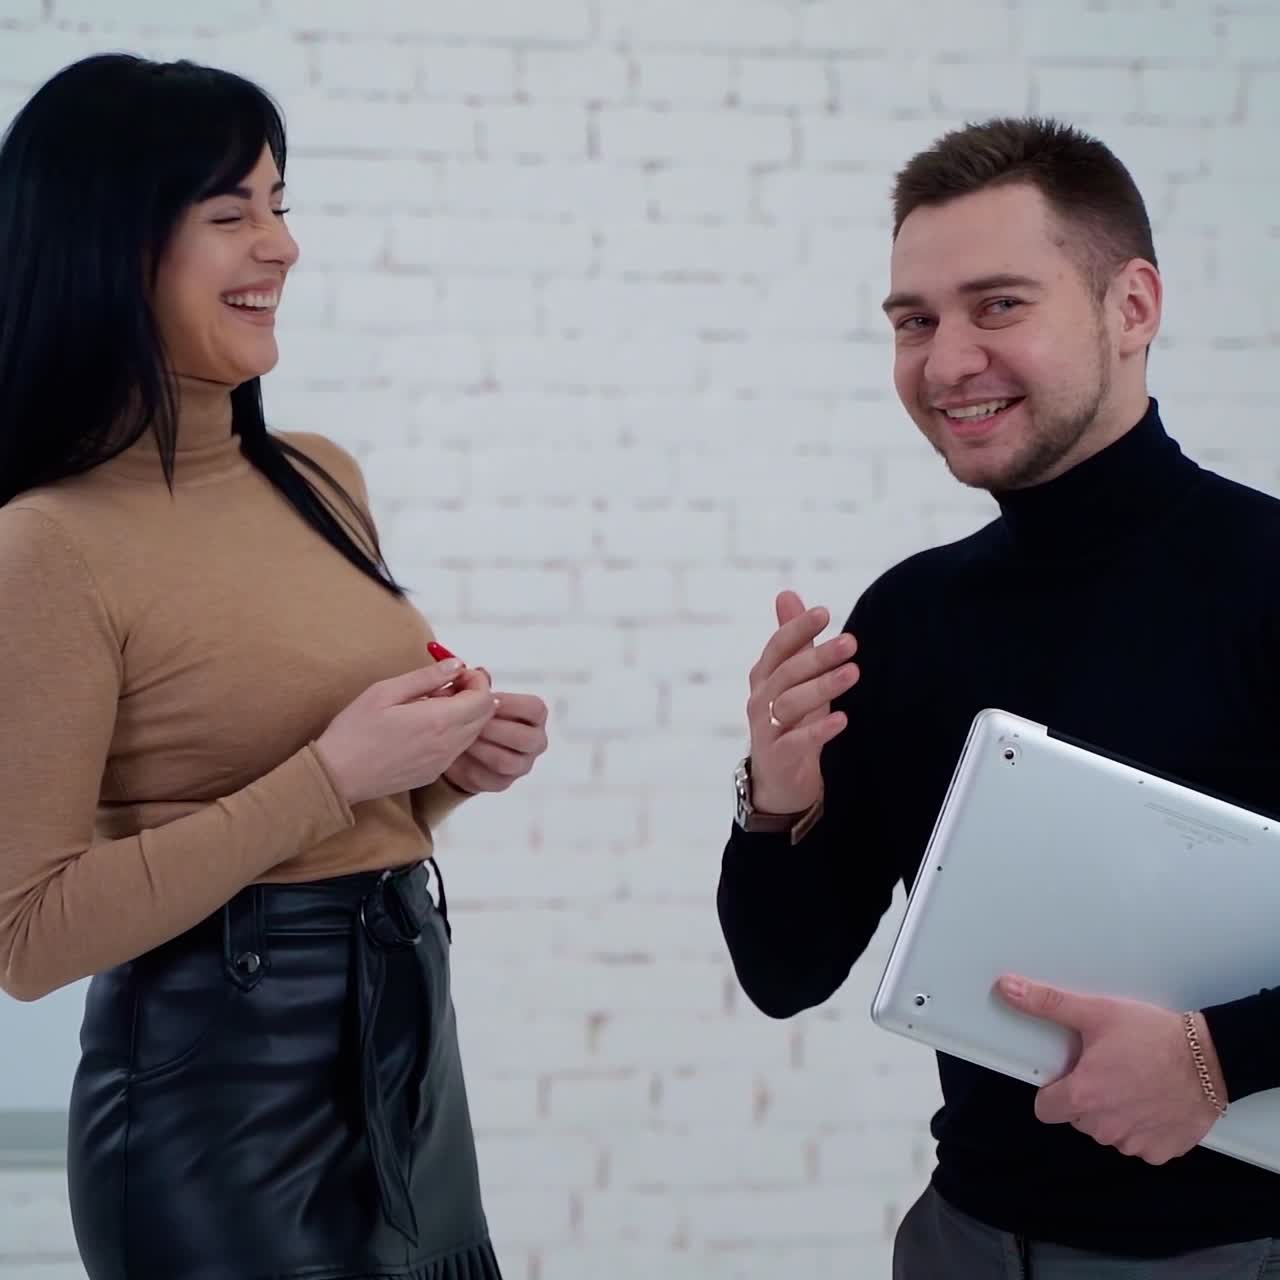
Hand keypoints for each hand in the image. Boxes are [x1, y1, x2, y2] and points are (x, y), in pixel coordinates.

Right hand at [315, 659, 496, 805]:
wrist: (337, 775)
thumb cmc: (355, 730)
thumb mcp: (386, 691)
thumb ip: (427, 677)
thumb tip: (456, 664)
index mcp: (438, 721)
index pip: (483, 697)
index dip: (475, 680)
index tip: (456, 672)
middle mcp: (448, 745)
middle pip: (484, 715)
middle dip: (474, 694)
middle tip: (448, 683)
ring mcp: (442, 762)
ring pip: (473, 733)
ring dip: (465, 713)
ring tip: (433, 702)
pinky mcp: (434, 773)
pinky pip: (458, 748)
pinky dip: (455, 731)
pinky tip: (427, 724)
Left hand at [444, 685, 548, 794]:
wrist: (462, 745)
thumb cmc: (475, 714)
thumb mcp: (476, 695)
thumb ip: (480, 683)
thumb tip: (479, 673)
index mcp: (534, 717)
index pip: (535, 709)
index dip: (512, 704)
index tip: (489, 699)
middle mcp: (534, 742)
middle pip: (524, 738)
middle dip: (494, 729)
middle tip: (470, 721)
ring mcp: (521, 765)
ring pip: (506, 761)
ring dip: (481, 748)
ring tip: (461, 737)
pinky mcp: (502, 783)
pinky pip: (490, 778)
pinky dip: (471, 767)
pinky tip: (457, 754)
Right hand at [744, 590, 858, 813]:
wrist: (777, 781)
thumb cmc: (790, 721)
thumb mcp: (792, 678)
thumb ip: (792, 639)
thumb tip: (786, 594)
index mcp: (764, 677)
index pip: (778, 647)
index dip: (798, 628)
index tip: (825, 613)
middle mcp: (760, 700)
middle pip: (786, 673)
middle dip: (817, 656)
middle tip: (850, 642)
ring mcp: (766, 729)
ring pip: (790, 704)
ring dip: (822, 687)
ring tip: (852, 673)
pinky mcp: (777, 757)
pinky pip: (796, 741)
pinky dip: (818, 730)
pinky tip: (841, 720)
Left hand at [996, 974, 1226, 1164]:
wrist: (1210, 1058)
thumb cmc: (1152, 1036)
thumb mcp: (1095, 1012)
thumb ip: (1048, 1003)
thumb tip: (1007, 988)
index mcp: (1083, 1097)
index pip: (1045, 1109)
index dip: (1053, 1090)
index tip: (1071, 1073)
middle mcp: (1105, 1128)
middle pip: (1078, 1118)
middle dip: (1087, 1097)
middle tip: (1109, 1069)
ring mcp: (1134, 1143)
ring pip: (1108, 1131)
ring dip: (1115, 1112)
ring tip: (1135, 1080)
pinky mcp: (1162, 1151)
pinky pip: (1140, 1143)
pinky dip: (1143, 1125)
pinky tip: (1155, 1100)